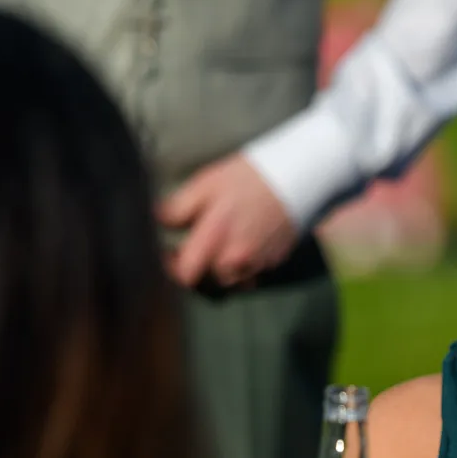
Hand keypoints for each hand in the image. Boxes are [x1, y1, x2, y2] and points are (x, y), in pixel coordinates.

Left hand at [158, 154, 298, 287]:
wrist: (298, 176)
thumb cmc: (247, 178)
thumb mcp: (206, 183)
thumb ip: (178, 208)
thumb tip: (158, 221)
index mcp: (215, 240)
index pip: (186, 275)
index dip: (173, 267)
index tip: (170, 252)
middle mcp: (236, 259)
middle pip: (208, 281)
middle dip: (198, 267)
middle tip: (194, 247)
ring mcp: (258, 263)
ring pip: (231, 280)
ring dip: (221, 270)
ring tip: (219, 248)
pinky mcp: (275, 261)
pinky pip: (252, 273)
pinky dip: (243, 266)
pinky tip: (243, 245)